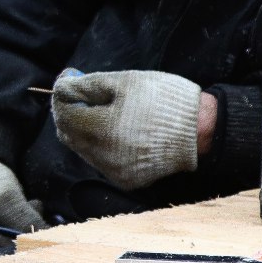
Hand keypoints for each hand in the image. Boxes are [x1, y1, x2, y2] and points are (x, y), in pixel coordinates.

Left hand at [50, 68, 203, 190]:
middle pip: (69, 135)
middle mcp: (103, 156)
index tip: (70, 83)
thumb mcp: (125, 82)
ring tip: (105, 112)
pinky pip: (102, 162)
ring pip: (84, 150)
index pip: (64, 114)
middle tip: (83, 96)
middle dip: (71, 114)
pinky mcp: (126, 180)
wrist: (199, 130)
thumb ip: (88, 85)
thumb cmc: (162, 99)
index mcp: (101, 128)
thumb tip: (63, 87)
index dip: (63, 96)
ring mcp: (114, 171)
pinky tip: (119, 132)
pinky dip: (102, 146)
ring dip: (85, 131)